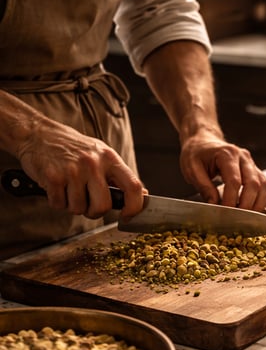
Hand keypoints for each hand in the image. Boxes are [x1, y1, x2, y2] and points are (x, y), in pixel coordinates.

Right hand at [16, 119, 145, 218]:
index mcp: (110, 158)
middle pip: (103, 206)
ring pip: (79, 208)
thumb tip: (143, 194)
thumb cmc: (73, 148)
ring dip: (73, 206)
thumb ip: (120, 176)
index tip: (128, 216)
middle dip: (95, 212)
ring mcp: (73, 170)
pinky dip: (57, 202)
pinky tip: (57, 187)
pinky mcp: (53, 177)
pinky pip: (60, 204)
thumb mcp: (102, 155)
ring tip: (69, 189)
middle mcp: (93, 163)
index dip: (134, 207)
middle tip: (88, 205)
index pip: (133, 186)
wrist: (38, 134)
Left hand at [179, 131, 265, 211]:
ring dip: (258, 204)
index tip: (223, 214)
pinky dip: (263, 200)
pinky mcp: (255, 171)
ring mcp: (252, 164)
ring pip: (264, 185)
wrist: (203, 141)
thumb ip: (204, 187)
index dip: (230, 200)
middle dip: (247, 205)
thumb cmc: (196, 154)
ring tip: (248, 219)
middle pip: (253, 184)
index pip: (234, 181)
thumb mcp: (192, 168)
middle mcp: (244, 157)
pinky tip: (256, 211)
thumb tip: (215, 205)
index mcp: (227, 154)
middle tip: (237, 219)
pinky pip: (265, 187)